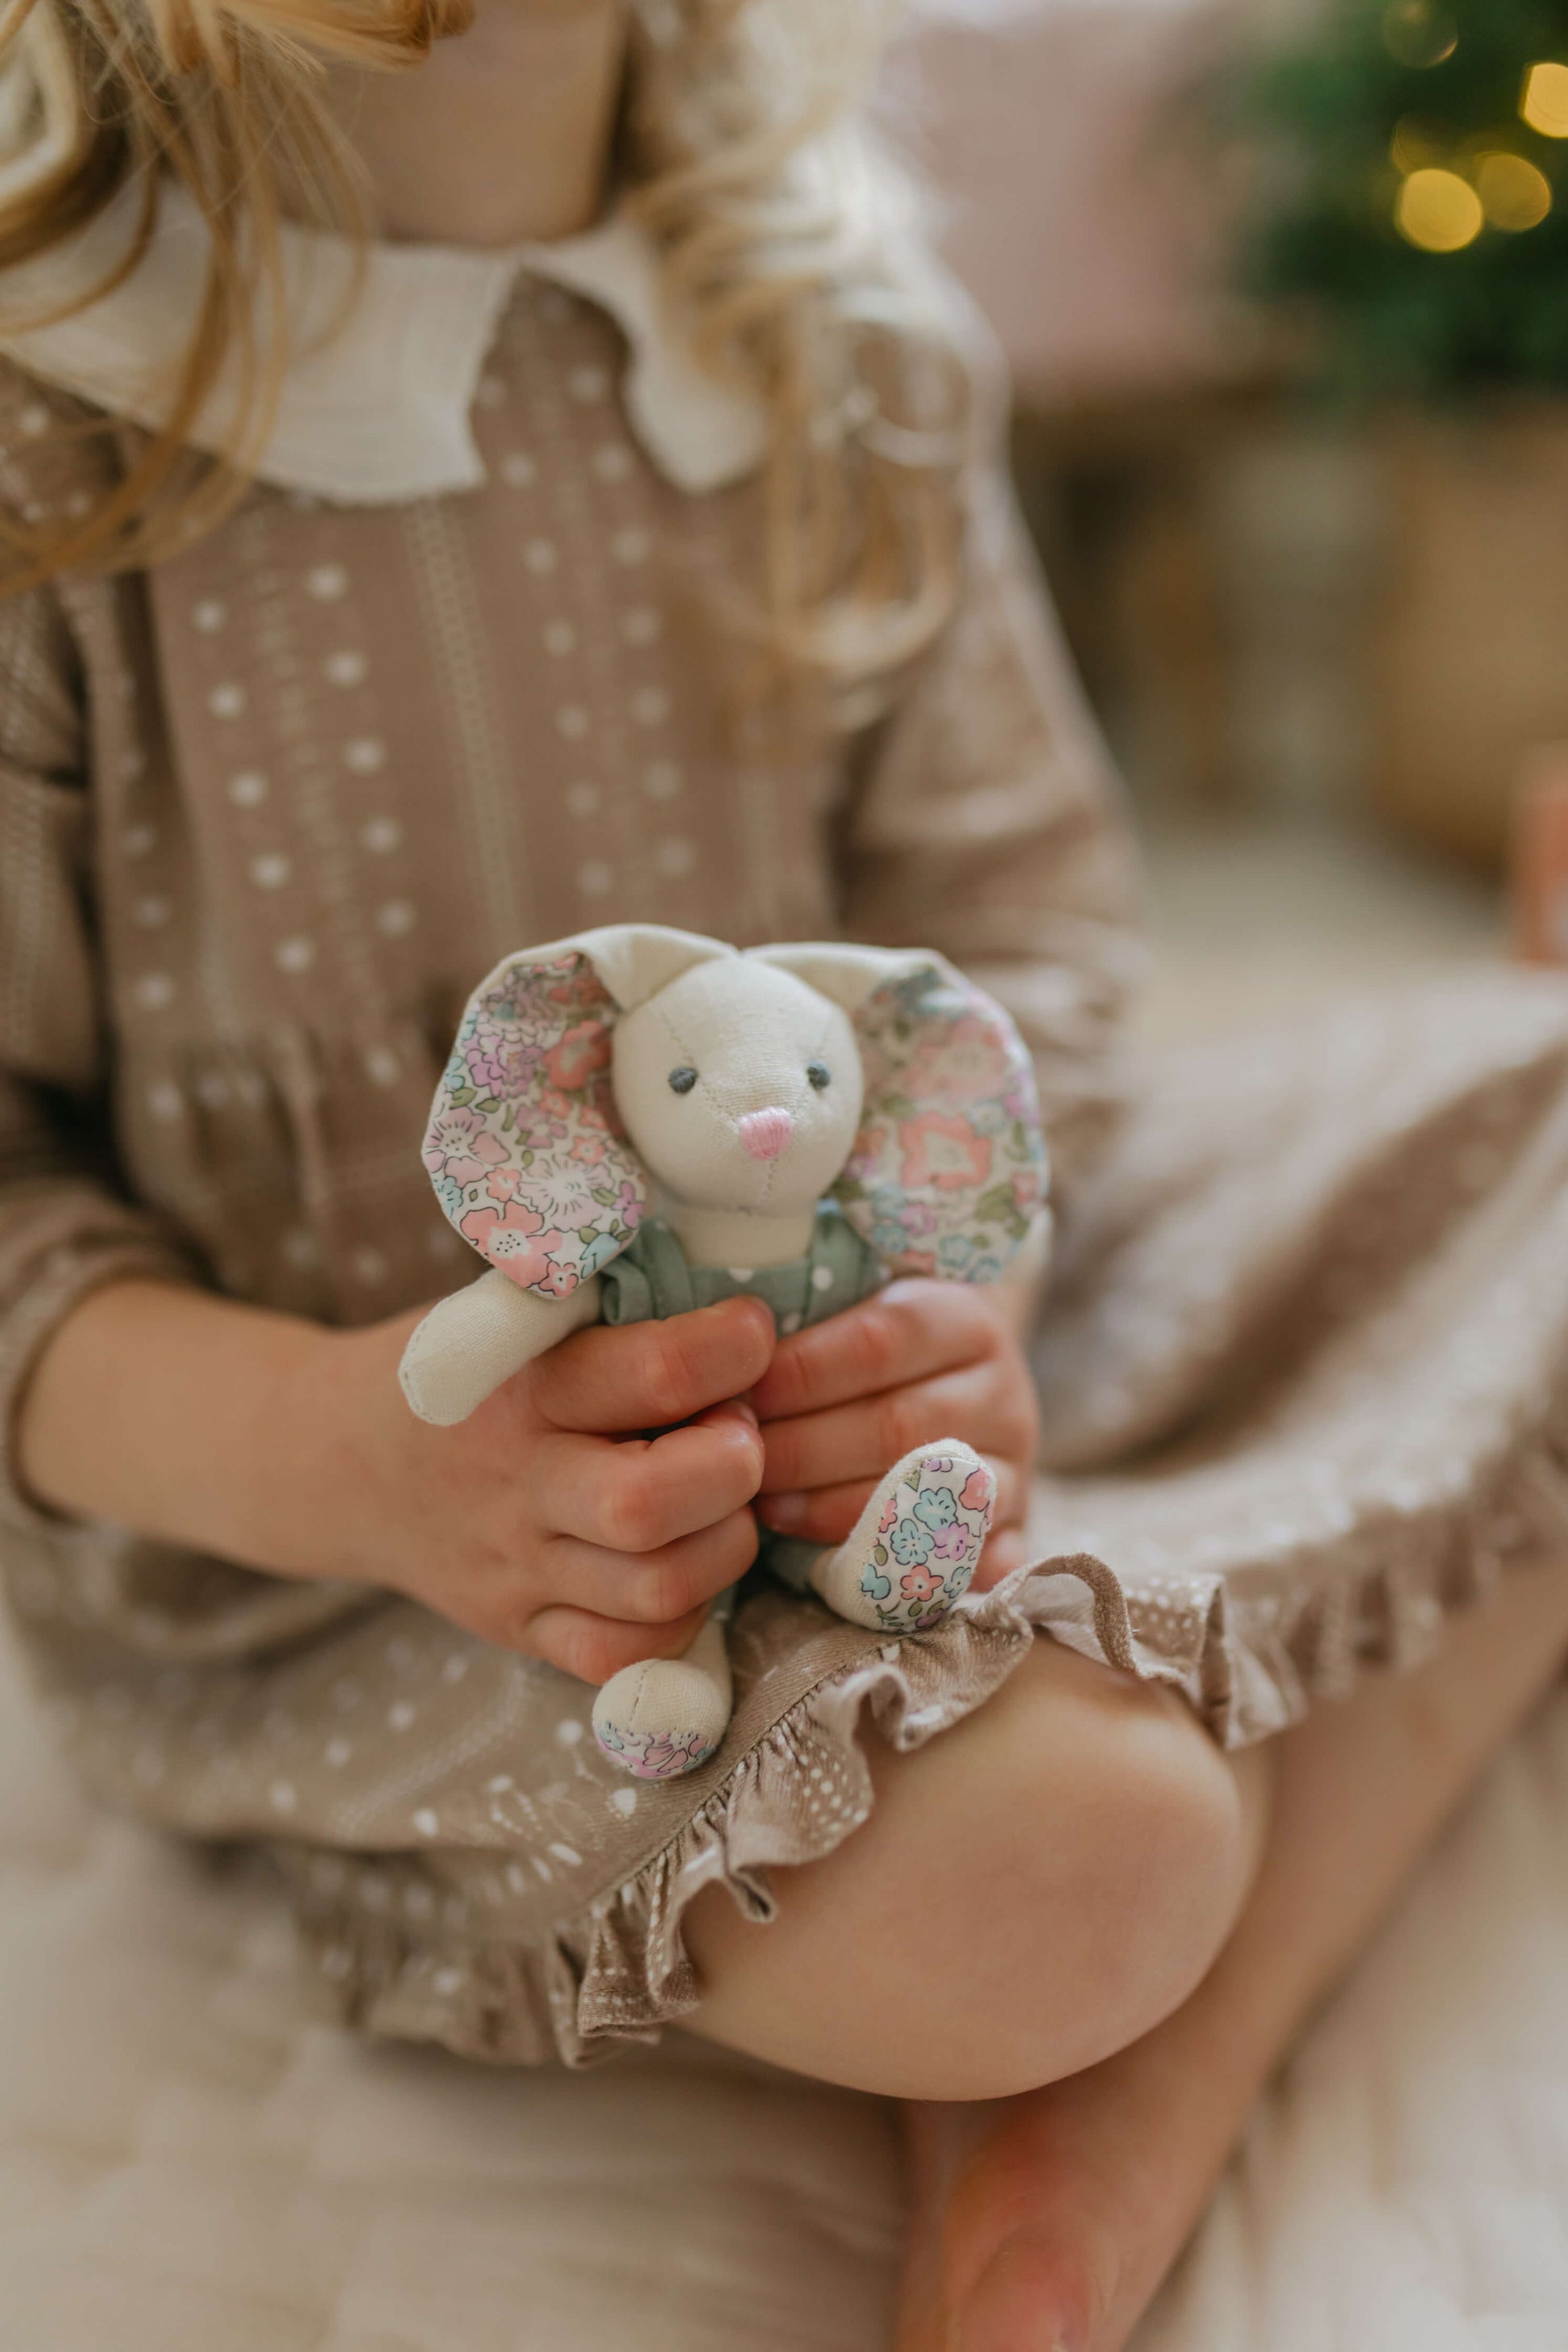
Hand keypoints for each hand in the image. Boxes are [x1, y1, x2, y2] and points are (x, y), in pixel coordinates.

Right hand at [19, 1281, 775, 1684]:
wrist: (330, 1460)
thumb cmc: (455, 1367)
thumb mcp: (506, 1310)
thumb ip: (603, 1298)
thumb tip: (741, 1254)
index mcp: (521, 1383)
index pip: (653, 1370)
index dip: (734, 1347)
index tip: (753, 1329)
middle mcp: (515, 1482)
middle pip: (653, 1502)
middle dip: (733, 1464)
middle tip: (745, 1431)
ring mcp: (515, 1568)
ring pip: (654, 1590)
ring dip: (724, 1546)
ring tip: (725, 1501)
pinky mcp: (518, 1628)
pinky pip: (621, 1656)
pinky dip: (675, 1621)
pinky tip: (681, 1566)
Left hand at [749, 1279, 1038, 1584]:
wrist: (954, 1397)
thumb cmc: (876, 1356)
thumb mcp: (860, 1313)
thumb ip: (812, 1326)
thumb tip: (726, 1348)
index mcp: (965, 1320)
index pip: (879, 1341)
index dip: (800, 1372)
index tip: (737, 1393)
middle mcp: (1003, 1394)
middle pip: (897, 1425)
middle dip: (802, 1449)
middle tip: (735, 1464)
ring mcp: (1012, 1470)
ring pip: (921, 1497)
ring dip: (829, 1509)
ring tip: (763, 1508)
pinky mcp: (1011, 1535)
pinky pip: (957, 1566)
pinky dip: (895, 1572)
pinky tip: (828, 1566)